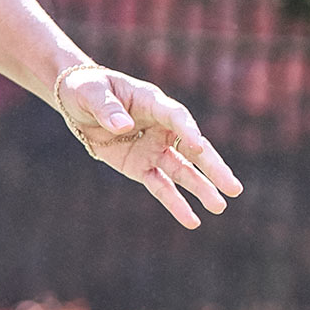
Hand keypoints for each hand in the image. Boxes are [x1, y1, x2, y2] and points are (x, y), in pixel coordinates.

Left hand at [55, 64, 242, 228]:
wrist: (76, 103)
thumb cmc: (87, 90)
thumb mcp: (91, 93)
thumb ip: (107, 109)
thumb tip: (122, 126)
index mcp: (153, 102)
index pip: (176, 117)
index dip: (188, 130)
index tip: (198, 144)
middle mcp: (160, 127)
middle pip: (192, 149)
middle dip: (212, 168)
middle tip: (233, 187)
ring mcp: (153, 148)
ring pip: (182, 171)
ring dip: (201, 189)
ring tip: (220, 207)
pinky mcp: (141, 166)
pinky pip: (160, 186)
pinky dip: (175, 203)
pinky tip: (192, 220)